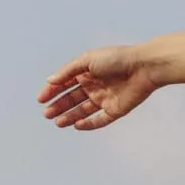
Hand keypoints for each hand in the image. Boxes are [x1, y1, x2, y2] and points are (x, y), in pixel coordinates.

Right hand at [37, 46, 160, 130]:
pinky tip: (77, 125)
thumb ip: (68, 71)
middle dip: (58, 106)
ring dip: (69, 116)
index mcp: (86, 72)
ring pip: (83, 111)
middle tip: (47, 114)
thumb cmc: (116, 59)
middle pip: (72, 99)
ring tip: (58, 122)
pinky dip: (88, 124)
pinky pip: (100, 120)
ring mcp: (104, 99)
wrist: (143, 67)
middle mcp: (94, 86)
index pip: (65, 83)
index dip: (52, 91)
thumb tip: (50, 80)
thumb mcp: (88, 60)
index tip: (41, 99)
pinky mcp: (116, 110)